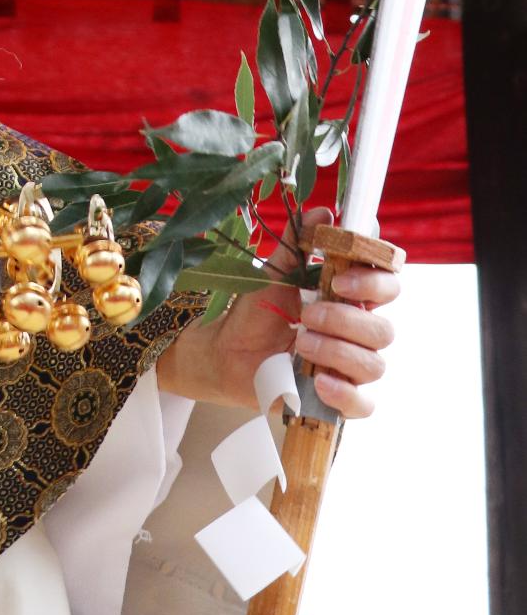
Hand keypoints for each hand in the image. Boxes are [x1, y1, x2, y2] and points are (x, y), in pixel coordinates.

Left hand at [156, 206, 400, 417]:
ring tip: (300, 342)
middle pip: (384, 329)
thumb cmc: (257, 311)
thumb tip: (322, 210)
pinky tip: (319, 382)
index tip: (338, 276)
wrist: (226, 352)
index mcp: (351, 297)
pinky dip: (345, 393)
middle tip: (307, 313)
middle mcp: (358, 332)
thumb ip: (298, 243)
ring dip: (337, 351)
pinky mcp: (338, 397)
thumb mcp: (273, 273)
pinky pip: (364, 404)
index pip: (389, 283)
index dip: (375, 278)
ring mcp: (350, 367)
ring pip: (374, 364)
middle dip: (345, 319)